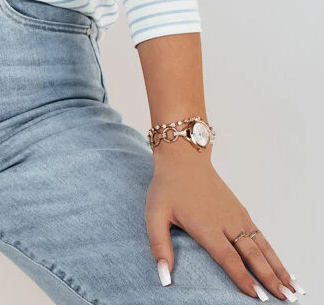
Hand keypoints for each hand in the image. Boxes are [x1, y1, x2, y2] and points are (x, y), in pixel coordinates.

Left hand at [145, 146, 302, 300]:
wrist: (184, 157)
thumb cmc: (167, 187)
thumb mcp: (154, 214)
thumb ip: (159, 245)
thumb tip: (164, 276)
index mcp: (206, 225)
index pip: (228, 257)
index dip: (243, 278)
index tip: (257, 297)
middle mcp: (226, 221)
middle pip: (251, 254)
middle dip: (269, 278)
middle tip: (285, 299)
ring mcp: (236, 215)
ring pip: (261, 246)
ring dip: (277, 268)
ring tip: (292, 289)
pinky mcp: (240, 211)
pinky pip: (260, 236)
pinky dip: (273, 253)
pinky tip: (282, 267)